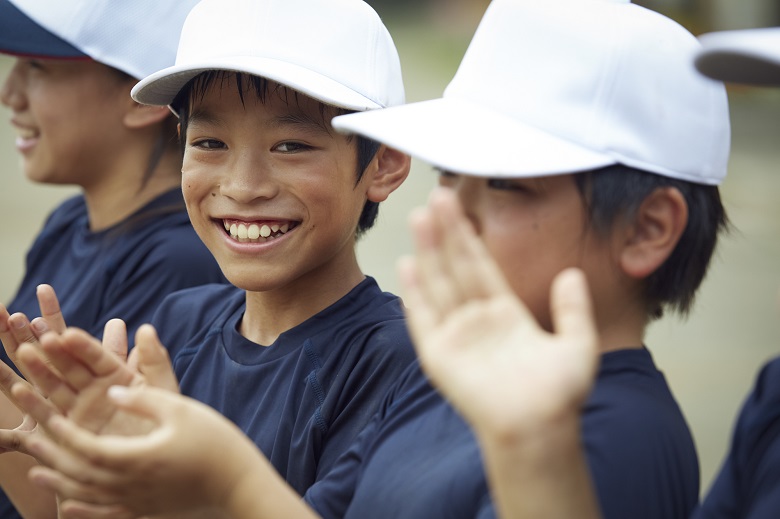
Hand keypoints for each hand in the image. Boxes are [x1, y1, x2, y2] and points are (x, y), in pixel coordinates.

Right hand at [0, 323, 178, 456]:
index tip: (68, 334)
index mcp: (117, 374)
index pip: (98, 356)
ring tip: (24, 352)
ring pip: (54, 384)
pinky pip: (47, 414)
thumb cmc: (165, 424)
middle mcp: (95, 387)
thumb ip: (154, 360)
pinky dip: (33, 402)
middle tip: (37, 335)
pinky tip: (18, 389)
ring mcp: (79, 407)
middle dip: (54, 350)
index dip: (83, 345)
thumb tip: (146, 328)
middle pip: (70, 365)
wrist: (154, 462)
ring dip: (38, 370)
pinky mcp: (68, 429)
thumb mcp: (161, 389)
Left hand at [23, 385, 263, 518]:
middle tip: (32, 439)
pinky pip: (106, 514)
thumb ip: (143, 399)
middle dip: (53, 455)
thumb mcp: (181, 410)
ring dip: (59, 483)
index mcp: (136, 457)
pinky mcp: (147, 511)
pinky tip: (69, 505)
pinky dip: (83, 509)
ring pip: (87, 496)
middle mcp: (129, 484)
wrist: (238, 484)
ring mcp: (137, 502)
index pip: (86, 447)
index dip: (64, 432)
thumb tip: (110, 391)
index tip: (48, 415)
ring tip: (37, 471)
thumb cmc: (214, 442)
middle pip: (79, 473)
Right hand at [398, 188, 598, 437]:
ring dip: (429, 251)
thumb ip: (574, 309)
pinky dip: (415, 293)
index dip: (470, 237)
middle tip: (435, 197)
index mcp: (505, 314)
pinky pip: (424, 318)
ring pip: (439, 284)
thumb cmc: (559, 395)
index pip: (482, 266)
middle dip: (446, 233)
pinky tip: (407, 265)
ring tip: (419, 218)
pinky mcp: (440, 355)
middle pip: (456, 267)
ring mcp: (456, 336)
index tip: (459, 206)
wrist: (539, 428)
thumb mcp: (578, 344)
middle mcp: (477, 320)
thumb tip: (572, 272)